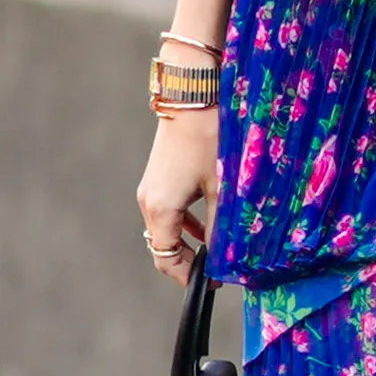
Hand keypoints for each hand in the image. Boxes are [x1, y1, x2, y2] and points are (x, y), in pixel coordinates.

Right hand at [136, 113, 217, 281]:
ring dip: (187, 244)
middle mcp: (148, 201)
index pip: (166, 259)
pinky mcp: (157, 177)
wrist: (192, 94)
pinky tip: (208, 225)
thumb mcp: (221, 187)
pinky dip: (184, 225)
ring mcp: (150, 189)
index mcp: (161, 209)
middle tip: (218, 269)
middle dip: (187, 263)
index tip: (213, 282)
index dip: (188, 277)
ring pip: (165, 230)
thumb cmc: (209, 138)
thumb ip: (222, 226)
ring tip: (217, 250)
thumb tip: (227, 256)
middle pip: (162, 247)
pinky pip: (167, 212)